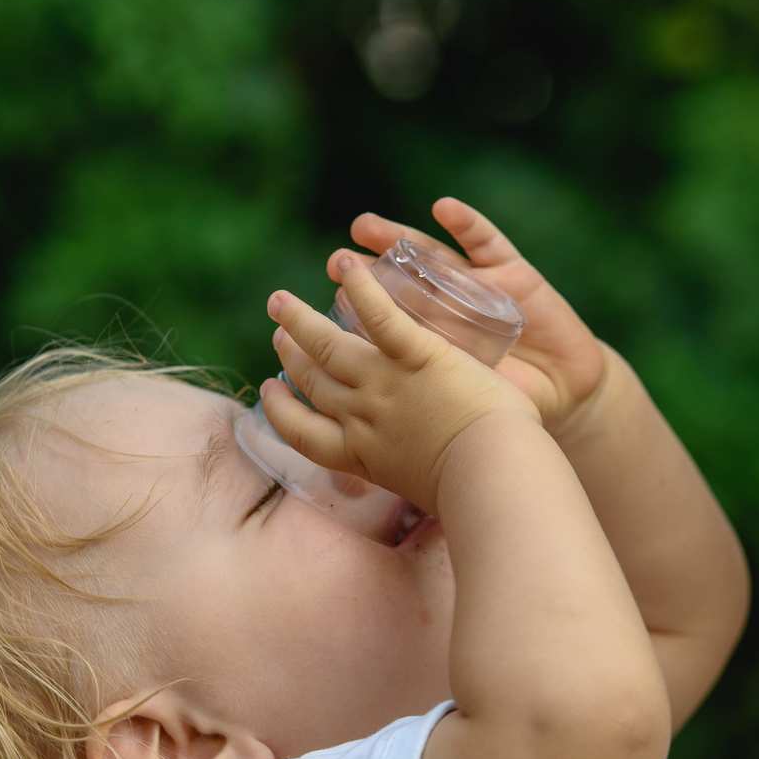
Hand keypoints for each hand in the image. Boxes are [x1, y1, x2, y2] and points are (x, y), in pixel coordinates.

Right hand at [260, 255, 538, 516]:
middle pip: (312, 382)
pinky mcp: (417, 355)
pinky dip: (361, 288)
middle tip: (279, 335)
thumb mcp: (422, 491)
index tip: (269, 391)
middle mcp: (362, 417)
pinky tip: (348, 266)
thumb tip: (417, 478)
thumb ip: (409, 472)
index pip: (303, 435)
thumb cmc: (471, 492)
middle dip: (290, 356)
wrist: (489, 473)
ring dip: (300, 321)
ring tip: (281, 301)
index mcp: (361, 455)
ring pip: (328, 347)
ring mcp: (384, 383)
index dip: (280, 410)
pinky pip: (379, 317)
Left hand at [333, 197, 608, 440]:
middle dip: (363, 273)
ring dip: (398, 238)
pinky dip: (468, 224)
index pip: (378, 322)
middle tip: (333, 262)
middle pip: (397, 283)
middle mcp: (446, 309)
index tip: (309, 314)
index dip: (349, 314)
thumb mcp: (451, 411)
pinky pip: (489, 244)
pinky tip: (444, 208)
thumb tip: (345, 422)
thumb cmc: (504, 411)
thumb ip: (408, 407)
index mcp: (425, 343)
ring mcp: (479, 288)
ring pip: (432, 256)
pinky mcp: (516, 276)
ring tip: (363, 227)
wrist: (565, 398)